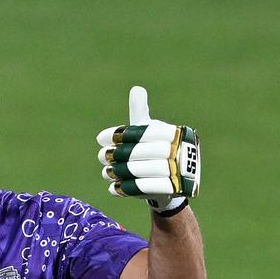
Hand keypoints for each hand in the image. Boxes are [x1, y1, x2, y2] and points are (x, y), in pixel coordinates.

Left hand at [96, 86, 200, 210]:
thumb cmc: (156, 150)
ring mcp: (179, 171)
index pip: (142, 132)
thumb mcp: (149, 130)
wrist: (172, 183)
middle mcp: (179, 150)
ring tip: (106, 172)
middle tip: (101, 156)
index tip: (100, 138)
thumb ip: (141, 113)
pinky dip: (126, 188)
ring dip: (119, 172)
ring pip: (141, 170)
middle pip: (140, 152)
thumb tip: (136, 89)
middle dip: (117, 154)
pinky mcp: (173, 189)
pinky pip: (145, 188)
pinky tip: (113, 187)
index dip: (119, 134)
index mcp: (173, 132)